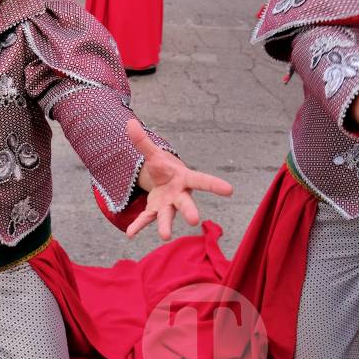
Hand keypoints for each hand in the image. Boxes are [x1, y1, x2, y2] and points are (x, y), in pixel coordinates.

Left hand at [125, 120, 233, 240]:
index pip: (201, 180)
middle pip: (186, 203)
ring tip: (165, 236)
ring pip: (168, 216)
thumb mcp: (153, 154)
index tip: (230, 190)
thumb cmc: (163, 168)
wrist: (160, 181)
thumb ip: (142, 141)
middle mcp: (179, 195)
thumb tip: (129, 122)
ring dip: (165, 225)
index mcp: (184, 178)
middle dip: (189, 211)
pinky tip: (131, 233)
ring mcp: (167, 205)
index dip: (215, 185)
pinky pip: (147, 219)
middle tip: (194, 220)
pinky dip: (139, 225)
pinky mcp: (155, 211)